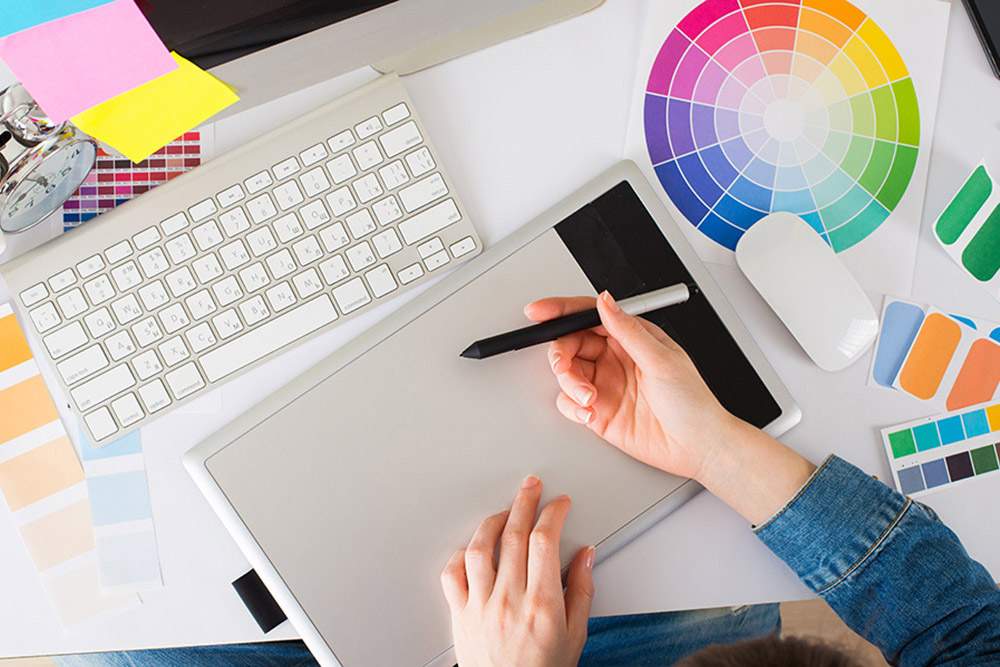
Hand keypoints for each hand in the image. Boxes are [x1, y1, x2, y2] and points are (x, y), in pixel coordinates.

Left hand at [441, 476, 593, 666]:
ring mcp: (480, 606)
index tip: (559, 503)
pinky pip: (453, 574)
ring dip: (493, 522)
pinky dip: (461, 555)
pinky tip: (474, 548)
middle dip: (524, 502)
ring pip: (480, 548)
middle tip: (531, 487)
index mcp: (541, 603)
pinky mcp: (460, 614)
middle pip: (513, 535)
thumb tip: (585, 555)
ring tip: (505, 511)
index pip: (544, 540)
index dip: (553, 513)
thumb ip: (582, 590)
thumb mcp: (576, 634)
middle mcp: (509, 600)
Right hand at [524, 291, 738, 480]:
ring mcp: (605, 384)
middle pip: (571, 343)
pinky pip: (569, 402)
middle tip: (563, 366)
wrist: (697, 446)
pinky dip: (571, 406)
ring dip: (569, 383)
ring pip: (567, 372)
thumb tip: (605, 302)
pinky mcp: (598, 411)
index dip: (561, 311)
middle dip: (561, 354)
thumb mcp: (661, 360)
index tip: (540, 313)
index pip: (589, 315)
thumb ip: (628, 331)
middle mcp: (615, 358)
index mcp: (631, 337)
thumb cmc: (692, 402)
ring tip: (587, 397)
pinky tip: (588, 412)